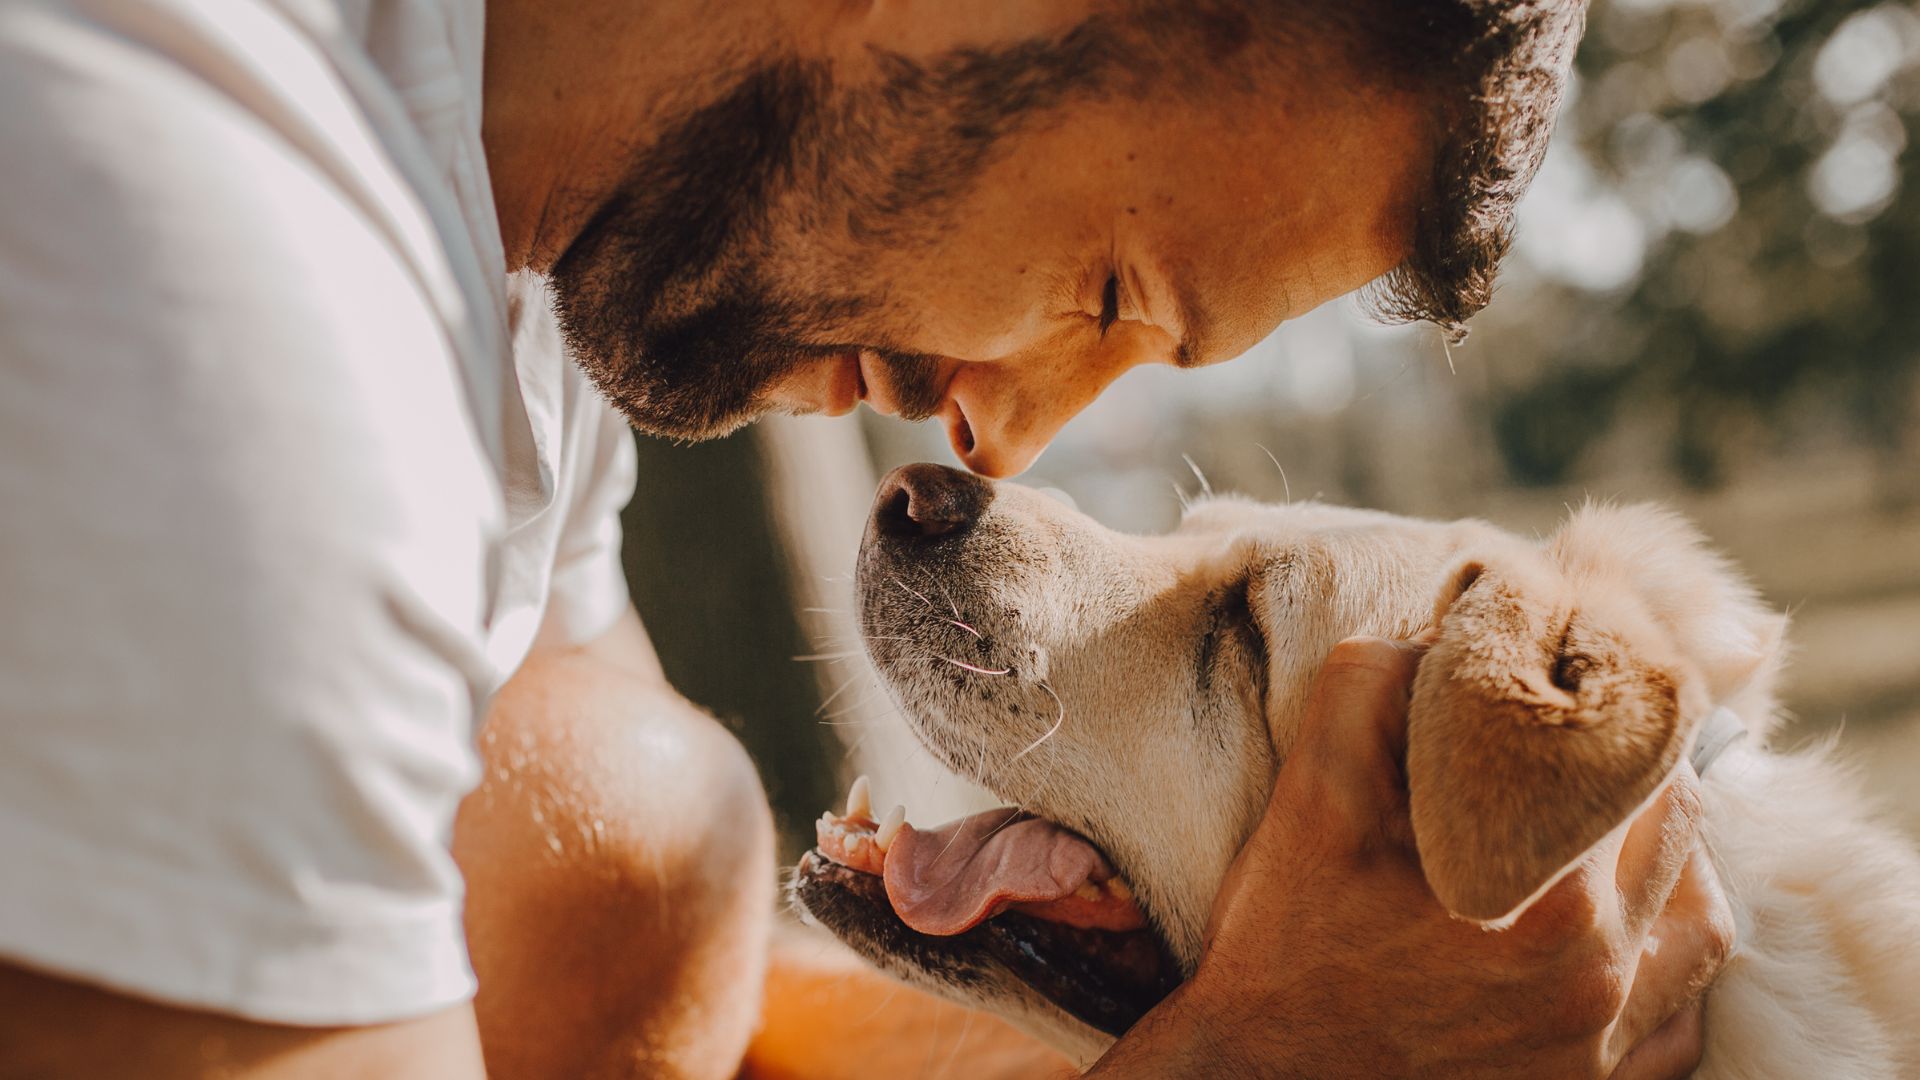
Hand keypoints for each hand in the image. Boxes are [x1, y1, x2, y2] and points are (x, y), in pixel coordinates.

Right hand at [1090, 637, 1734, 1078]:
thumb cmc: (1285, 940)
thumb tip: (1448, 634)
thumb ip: (1378, 682)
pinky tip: (1607, 928)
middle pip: (1681, 823)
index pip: (1636, 753)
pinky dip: (1662, 962)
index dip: (1605, 706)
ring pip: (1704, 916)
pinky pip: (1682, 1018)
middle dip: (1634, 771)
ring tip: (1598, 829)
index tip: (1571, 686)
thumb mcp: (1312, 791)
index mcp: (1545, 891)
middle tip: (1576, 747)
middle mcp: (1598, 971)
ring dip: (1665, 858)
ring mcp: (1604, 1040)